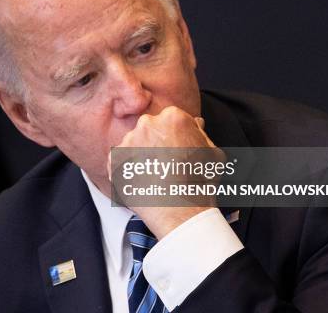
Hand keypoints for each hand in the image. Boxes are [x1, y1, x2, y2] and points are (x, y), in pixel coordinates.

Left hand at [113, 106, 222, 238]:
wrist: (179, 210)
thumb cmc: (200, 183)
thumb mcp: (213, 153)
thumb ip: (201, 133)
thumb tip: (195, 123)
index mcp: (172, 117)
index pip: (170, 120)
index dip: (174, 137)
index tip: (176, 152)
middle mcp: (147, 124)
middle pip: (150, 130)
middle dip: (155, 144)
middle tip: (165, 165)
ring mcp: (128, 141)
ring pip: (134, 144)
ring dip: (141, 156)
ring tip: (154, 177)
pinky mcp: (115, 159)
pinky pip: (120, 160)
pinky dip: (127, 170)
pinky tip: (141, 182)